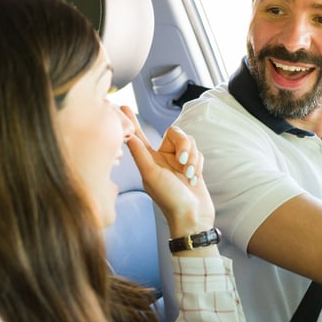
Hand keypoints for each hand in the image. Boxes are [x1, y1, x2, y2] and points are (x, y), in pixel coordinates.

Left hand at [121, 107, 214, 235]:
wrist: (193, 215)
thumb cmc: (170, 199)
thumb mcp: (151, 176)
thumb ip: (140, 155)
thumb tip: (128, 136)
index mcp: (150, 160)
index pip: (139, 136)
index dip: (132, 121)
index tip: (123, 106)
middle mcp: (163, 158)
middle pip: (176, 134)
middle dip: (183, 145)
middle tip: (182, 162)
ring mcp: (179, 162)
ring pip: (189, 142)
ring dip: (192, 157)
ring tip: (189, 174)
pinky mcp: (192, 166)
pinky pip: (198, 152)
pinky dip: (198, 164)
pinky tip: (194, 178)